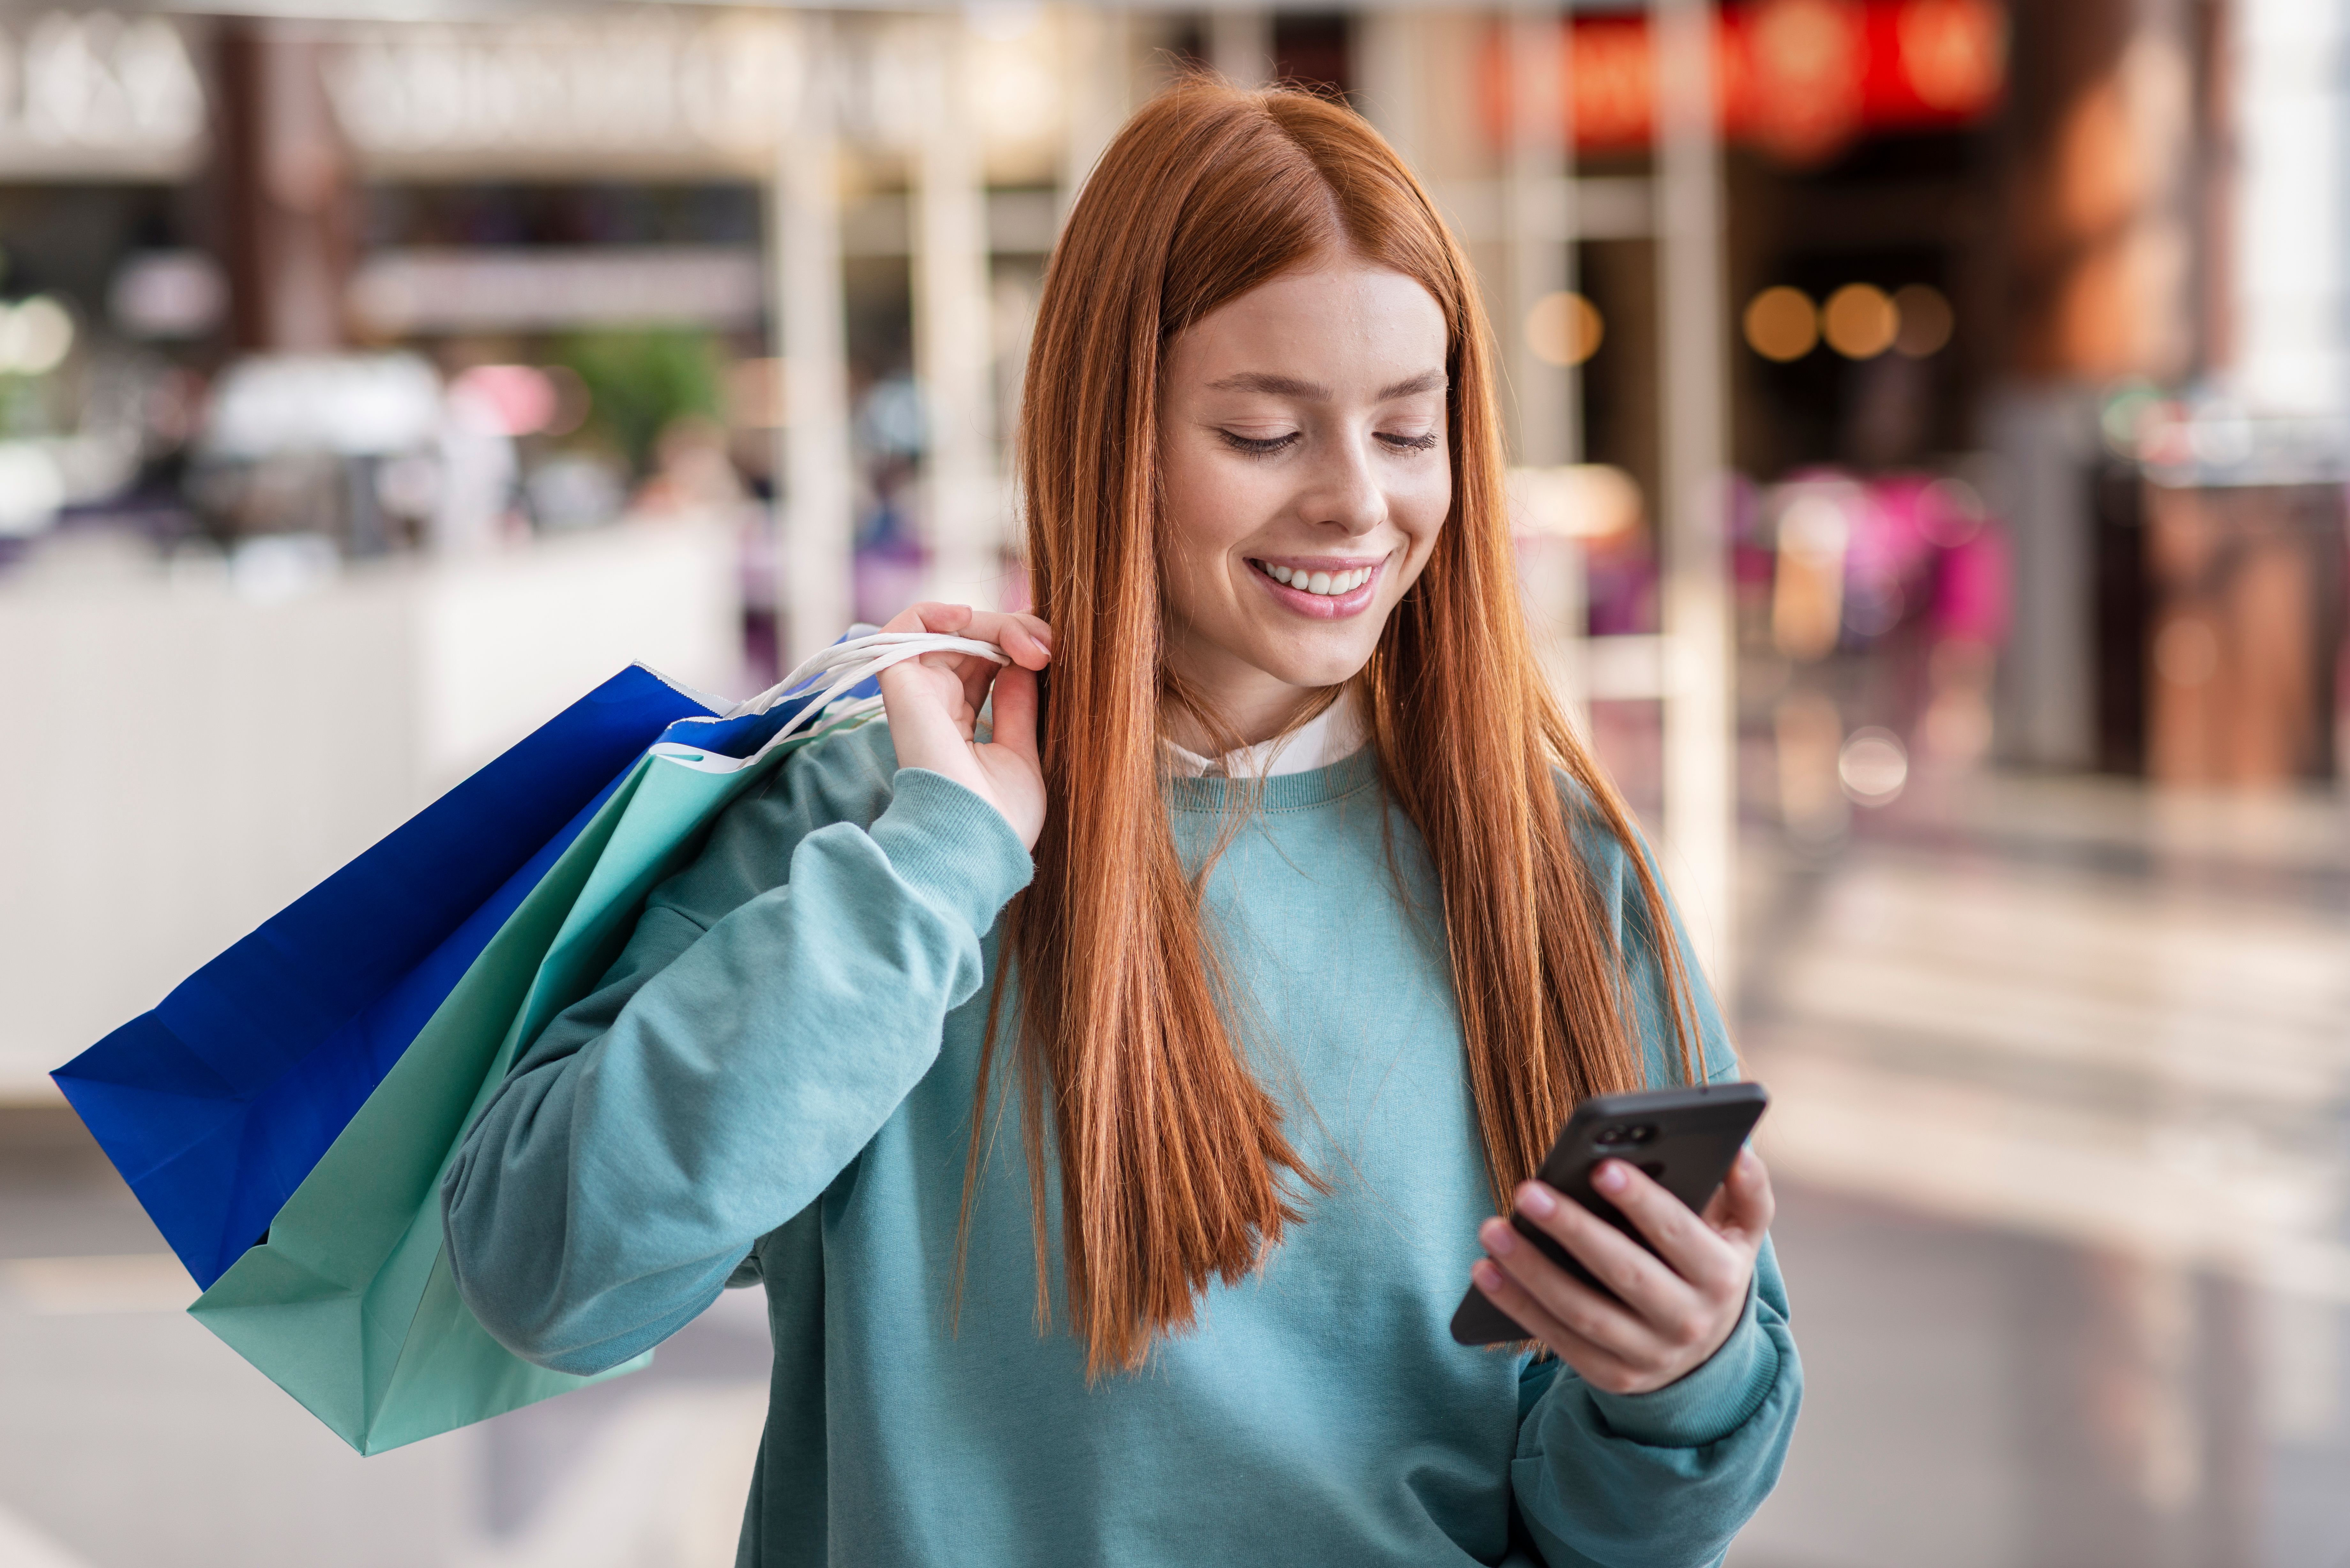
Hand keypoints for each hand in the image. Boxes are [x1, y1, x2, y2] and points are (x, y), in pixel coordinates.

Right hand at [873, 601, 1053, 849]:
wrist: (977, 843)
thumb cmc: (1000, 816)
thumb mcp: (1022, 752)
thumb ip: (1019, 704)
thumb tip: (1026, 660)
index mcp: (960, 722)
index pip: (988, 663)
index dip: (1019, 646)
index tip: (1053, 655)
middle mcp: (935, 704)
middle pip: (973, 642)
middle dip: (1016, 632)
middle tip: (1048, 649)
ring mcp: (917, 693)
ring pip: (951, 628)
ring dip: (994, 623)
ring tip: (1029, 644)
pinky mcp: (900, 684)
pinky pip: (906, 626)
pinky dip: (936, 611)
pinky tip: (969, 618)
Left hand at [1470, 1146, 1773, 1395]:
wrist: (1707, 1350)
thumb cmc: (1710, 1263)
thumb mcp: (1741, 1232)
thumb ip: (1746, 1191)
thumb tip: (1738, 1152)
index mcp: (1722, 1277)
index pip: (1679, 1234)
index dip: (1642, 1202)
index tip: (1601, 1166)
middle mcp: (1690, 1322)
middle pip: (1625, 1273)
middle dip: (1574, 1230)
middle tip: (1527, 1191)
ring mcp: (1650, 1356)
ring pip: (1583, 1311)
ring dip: (1532, 1270)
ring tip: (1492, 1228)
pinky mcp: (1613, 1376)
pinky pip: (1559, 1340)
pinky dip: (1519, 1306)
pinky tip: (1486, 1271)